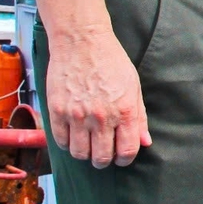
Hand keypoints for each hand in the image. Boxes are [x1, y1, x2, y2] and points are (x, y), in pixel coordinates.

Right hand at [43, 26, 151, 168]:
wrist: (82, 42)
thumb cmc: (111, 61)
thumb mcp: (133, 86)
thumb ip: (139, 117)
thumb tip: (145, 142)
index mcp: (125, 111)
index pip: (127, 150)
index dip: (125, 159)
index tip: (121, 157)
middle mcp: (101, 116)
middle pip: (102, 157)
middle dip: (104, 161)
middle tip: (103, 156)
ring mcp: (77, 115)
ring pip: (80, 153)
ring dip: (85, 155)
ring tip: (88, 146)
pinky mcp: (57, 111)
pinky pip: (61, 141)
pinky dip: (67, 144)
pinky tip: (73, 137)